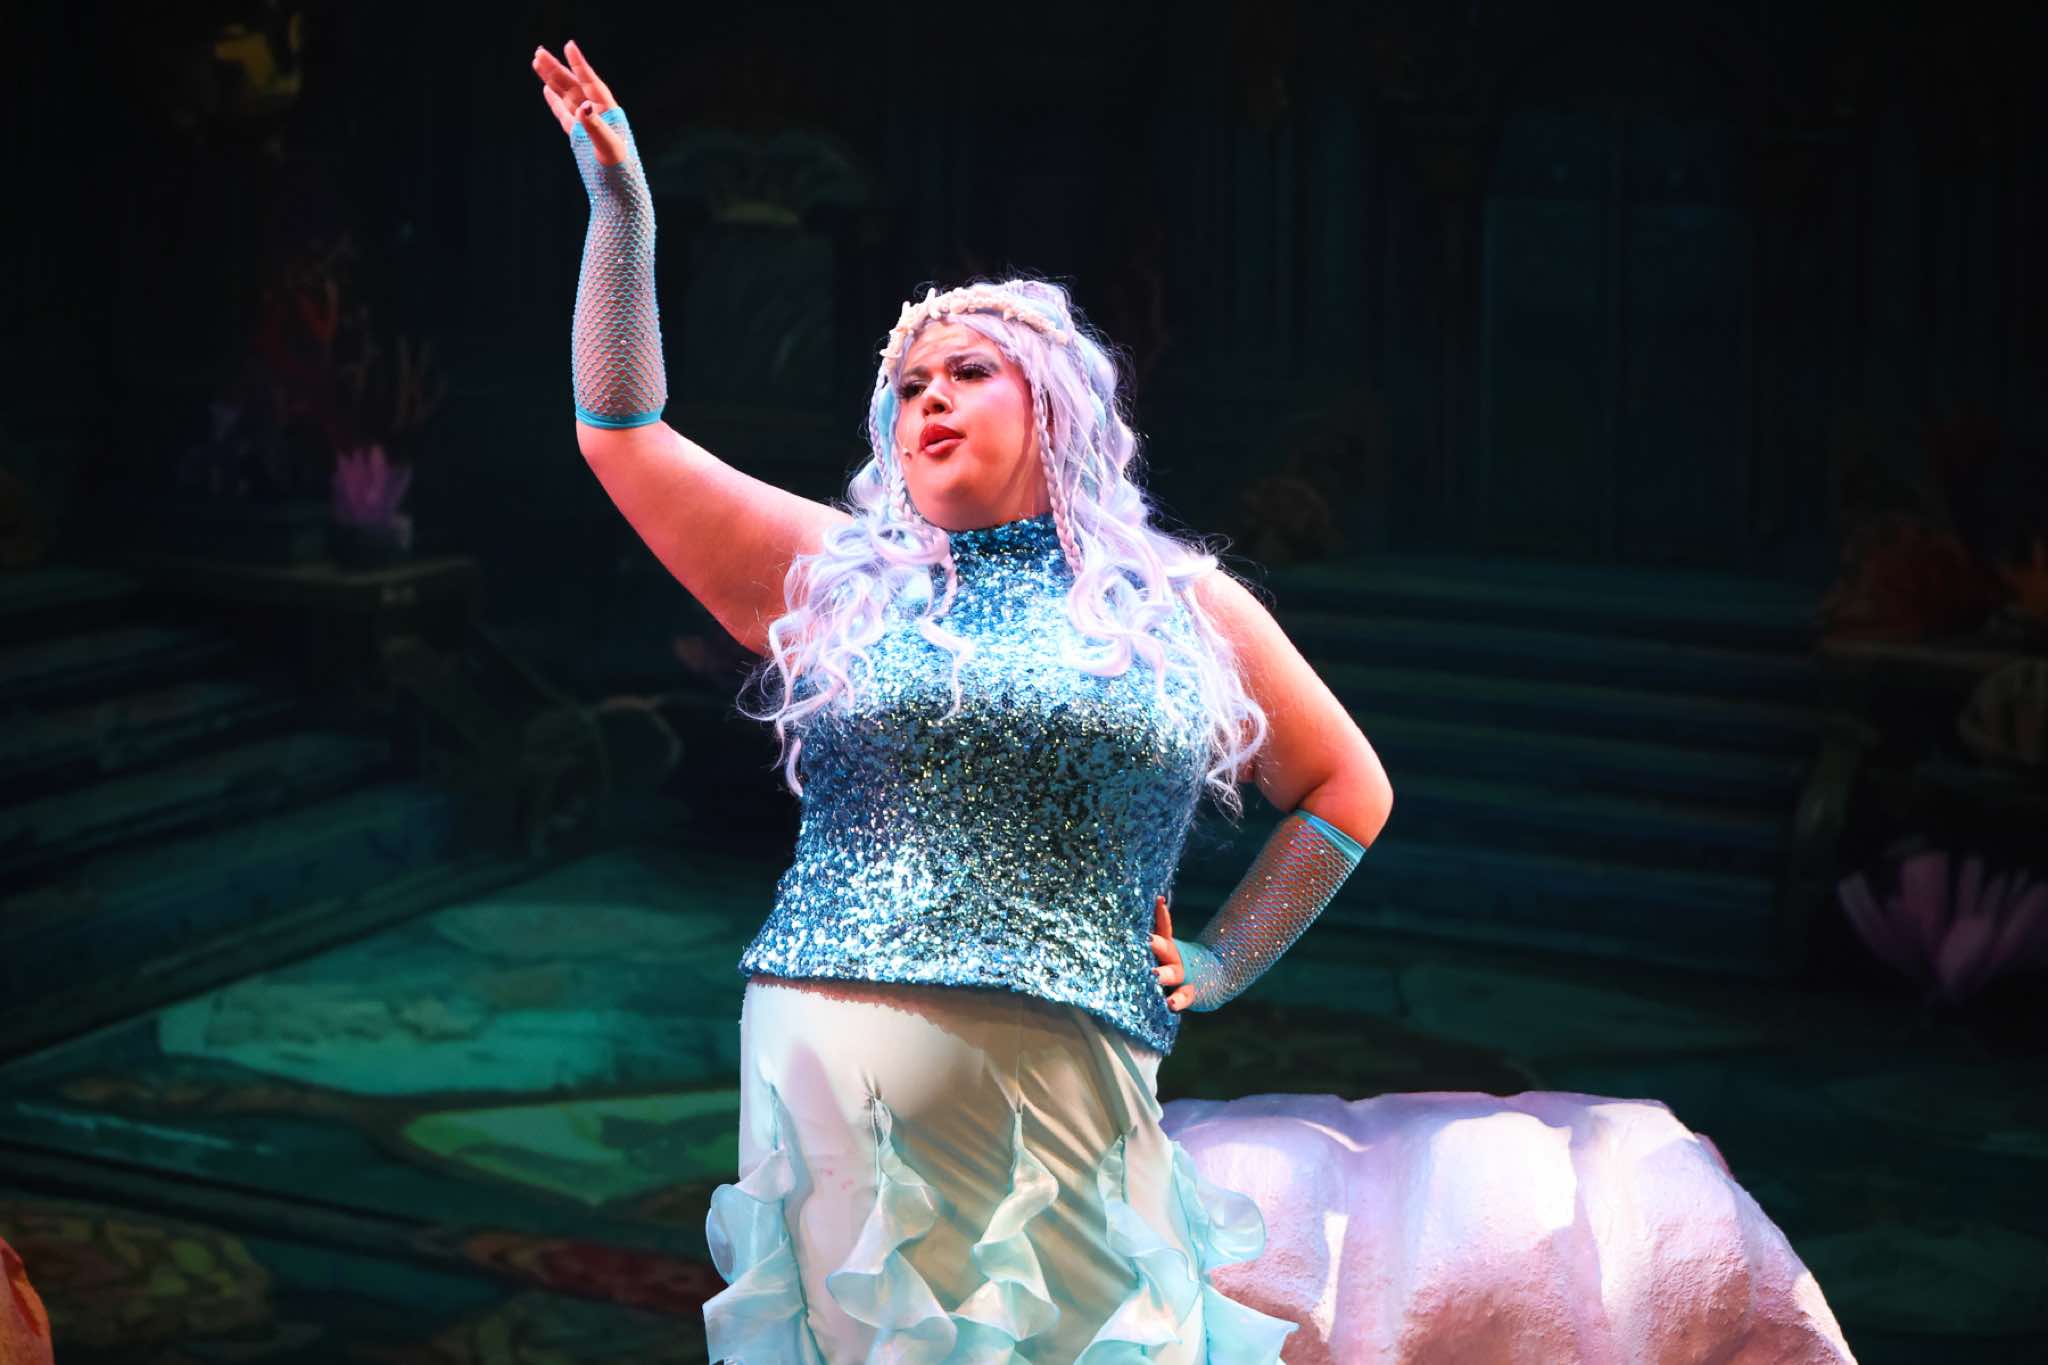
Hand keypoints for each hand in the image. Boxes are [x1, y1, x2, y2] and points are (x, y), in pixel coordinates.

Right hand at [532, 39, 628, 165]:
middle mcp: (597, 114)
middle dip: (557, 69)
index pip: (591, 83)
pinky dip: (555, 102)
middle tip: (539, 52)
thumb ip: (595, 126)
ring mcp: (586, 125)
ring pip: (566, 97)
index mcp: (609, 112)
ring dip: (552, 80)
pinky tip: (546, 89)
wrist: (618, 195)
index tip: (568, 45)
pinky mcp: (578, 137)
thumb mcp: (609, 147)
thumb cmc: (620, 172)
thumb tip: (582, 106)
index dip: (579, 65)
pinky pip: (564, 114)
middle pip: (574, 86)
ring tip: (537, 62)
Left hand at [1152, 895, 1193, 1012]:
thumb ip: (1154, 934)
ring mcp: (1181, 976)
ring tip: (1154, 975)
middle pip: (1165, 948)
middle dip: (1155, 944)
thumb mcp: (1166, 947)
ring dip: (1163, 974)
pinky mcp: (1187, 994)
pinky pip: (1182, 998)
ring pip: (1172, 974)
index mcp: (1167, 945)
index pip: (1165, 926)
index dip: (1162, 914)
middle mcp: (1174, 958)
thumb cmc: (1175, 962)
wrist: (1210, 978)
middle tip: (1146, 940)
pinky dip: (1177, 1002)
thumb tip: (1142, 910)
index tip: (1159, 901)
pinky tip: (1171, 1006)